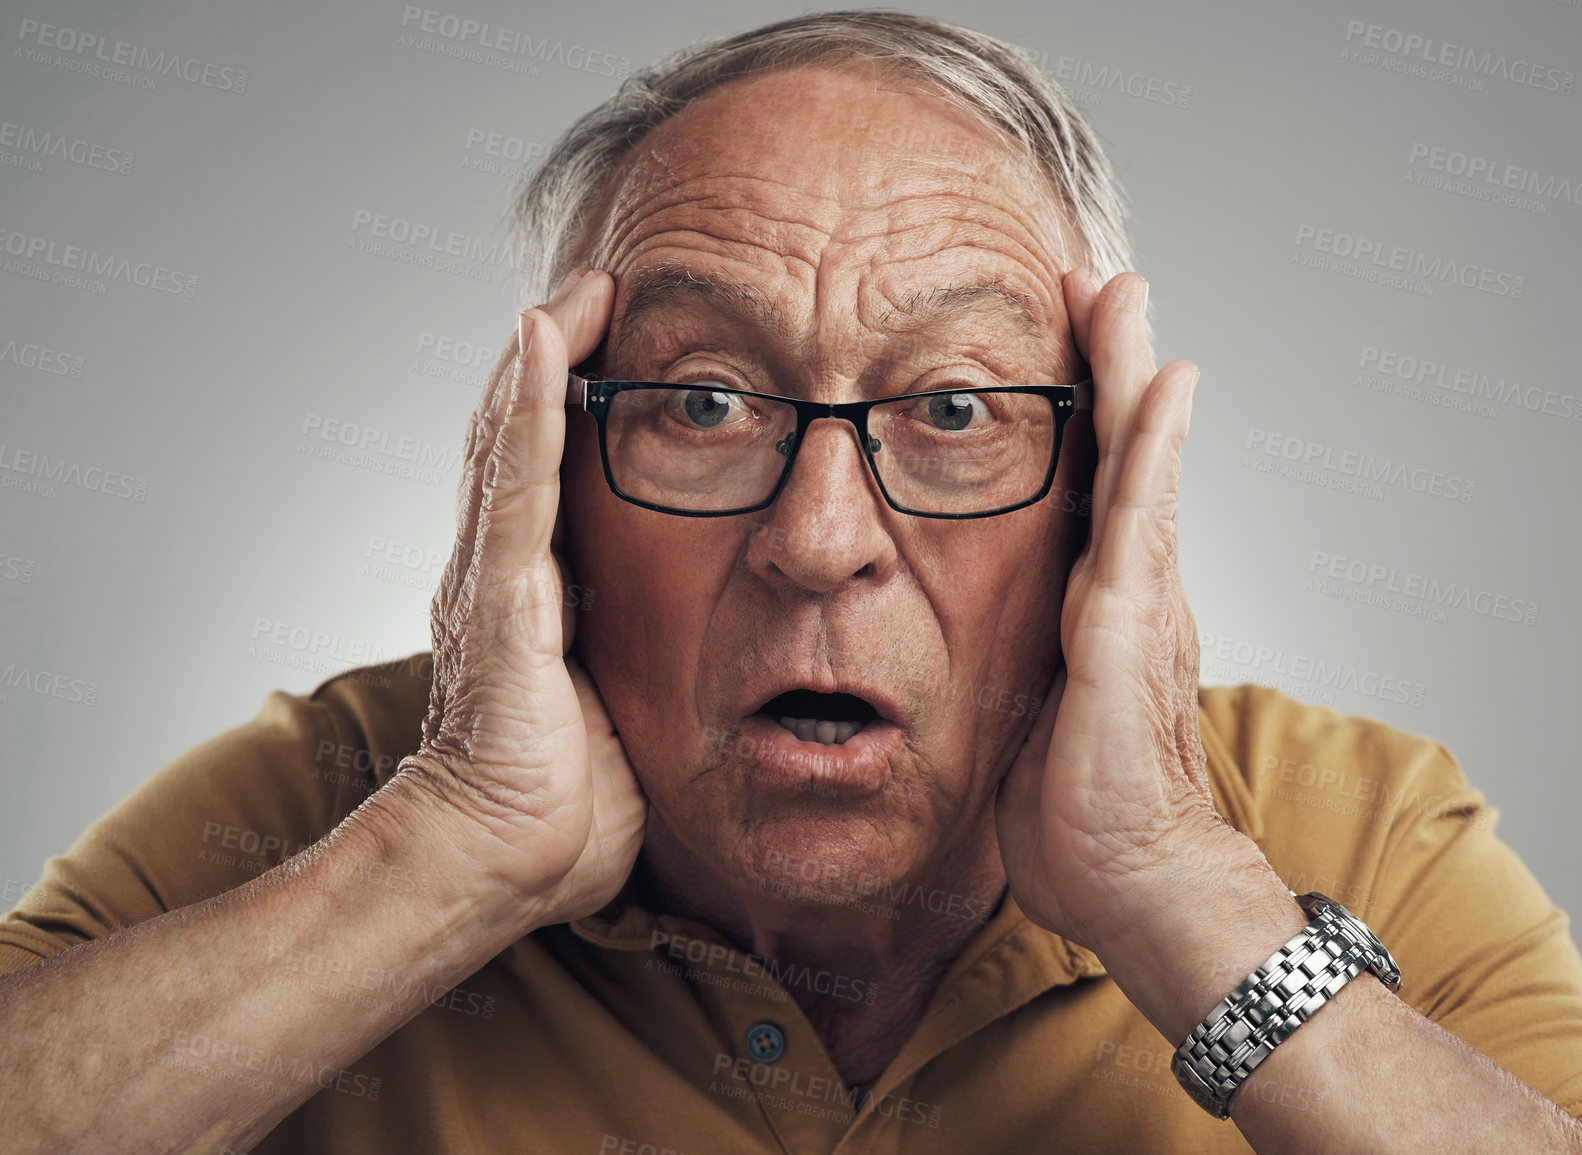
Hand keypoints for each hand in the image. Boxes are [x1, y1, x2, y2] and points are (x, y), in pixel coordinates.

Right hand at [386, 268, 647, 927]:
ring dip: (544, 357)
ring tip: (577, 285)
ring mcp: (493, 578)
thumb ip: (636, 664)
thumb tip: (698, 652)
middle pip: (521, 439)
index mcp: (529, 599)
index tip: (612, 351)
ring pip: (513, 440)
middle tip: (596, 287)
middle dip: (555, 358)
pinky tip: (546, 336)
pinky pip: (521, 479)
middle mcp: (499, 574)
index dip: (569, 408)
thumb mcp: (619, 713)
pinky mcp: (501, 595)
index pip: (546, 478)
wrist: (499, 867)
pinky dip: (532, 402)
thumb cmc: (560, 811)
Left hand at [995, 270, 1289, 969]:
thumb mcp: (1031, 713)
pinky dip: (1153, 449)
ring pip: (1137, 467)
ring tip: (1125, 294)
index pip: (1094, 489)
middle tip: (1105, 277)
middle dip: (1113, 363)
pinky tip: (1163, 387)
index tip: (1068, 338)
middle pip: (1123, 455)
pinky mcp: (1128, 632)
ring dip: (1131, 375)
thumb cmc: (1078, 813)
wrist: (1132, 882)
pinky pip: (1141, 523)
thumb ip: (1021, 658)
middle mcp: (1131, 590)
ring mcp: (1139, 605)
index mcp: (1102, 608)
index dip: (1086, 413)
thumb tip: (981, 638)